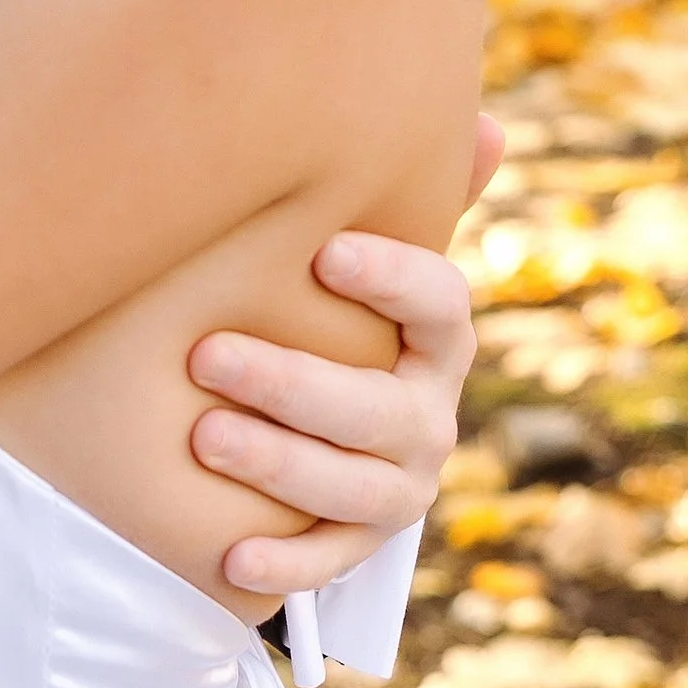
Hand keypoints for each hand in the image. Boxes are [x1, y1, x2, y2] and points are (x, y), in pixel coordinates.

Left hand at [190, 174, 488, 596]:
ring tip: (202, 436)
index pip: (444, 309)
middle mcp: (426, 419)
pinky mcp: (355, 545)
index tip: (326, 253)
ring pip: (355, 490)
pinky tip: (229, 556)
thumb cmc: (330, 313)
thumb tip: (485, 123)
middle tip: (208, 354)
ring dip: (279, 466)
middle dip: (295, 385)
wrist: (317, 421)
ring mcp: (395, 488)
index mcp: (436, 344)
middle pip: (380, 410)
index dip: (395, 281)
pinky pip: (326, 564)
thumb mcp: (363, 260)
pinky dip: (284, 565)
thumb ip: (409, 197)